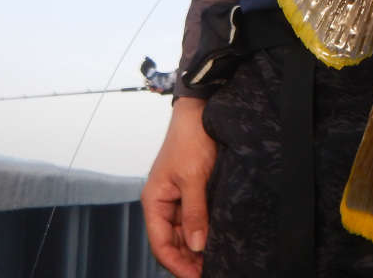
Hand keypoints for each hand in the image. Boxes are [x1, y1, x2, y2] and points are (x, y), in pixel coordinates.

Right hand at [142, 97, 215, 277]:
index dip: (177, 265)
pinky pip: (195, 220)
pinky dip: (204, 232)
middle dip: (189, 261)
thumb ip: (195, 212)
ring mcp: (177, 199)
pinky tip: (217, 242)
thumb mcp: (193, 177)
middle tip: (213, 272)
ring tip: (218, 262)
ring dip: (197, 249)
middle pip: (172, 243)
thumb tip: (196, 246)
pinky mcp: (192, 192)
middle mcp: (163, 203)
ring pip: (185, 234)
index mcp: (154, 200)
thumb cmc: (190, 139)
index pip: (161, 244)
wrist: (200, 111)